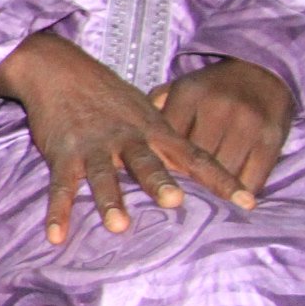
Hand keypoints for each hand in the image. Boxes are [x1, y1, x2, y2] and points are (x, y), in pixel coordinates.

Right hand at [0, 33, 253, 245]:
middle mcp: (127, 138)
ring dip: (110, 200)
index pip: (194, 156)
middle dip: (159, 182)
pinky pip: (60, 187)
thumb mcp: (144, 110)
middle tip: (175, 202)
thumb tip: (196, 170)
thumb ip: (167, 140)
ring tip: (118, 226)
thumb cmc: (107, 94)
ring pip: (103, 176)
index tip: (247, 202)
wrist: (59, 69)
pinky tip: (57, 237)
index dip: (221, 179)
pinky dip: (57, 212)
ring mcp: (93, 146)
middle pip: (146, 162)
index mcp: (153, 129)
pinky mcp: (63, 155)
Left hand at [151, 57, 294, 198]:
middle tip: (179, 201)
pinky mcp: (271, 139)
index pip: (168, 141)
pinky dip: (240, 193)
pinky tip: (232, 200)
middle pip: (194, 161)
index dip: (162, 166)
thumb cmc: (213, 89)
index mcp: (189, 94)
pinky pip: (253, 178)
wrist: (261, 71)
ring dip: (214, 193)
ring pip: (223, 173)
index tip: (158, 183)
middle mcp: (218, 107)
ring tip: (204, 206)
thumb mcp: (182, 89)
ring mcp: (247, 123)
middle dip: (186, 183)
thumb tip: (133, 144)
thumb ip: (156, 112)